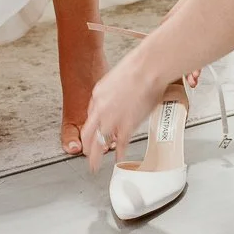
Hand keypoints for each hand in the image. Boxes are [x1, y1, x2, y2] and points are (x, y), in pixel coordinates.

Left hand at [81, 50, 175, 169]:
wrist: (147, 68)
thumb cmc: (138, 68)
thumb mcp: (118, 76)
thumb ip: (116, 89)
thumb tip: (123, 92)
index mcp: (98, 95)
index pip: (91, 116)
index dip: (94, 126)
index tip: (95, 132)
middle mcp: (100, 109)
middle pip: (88, 134)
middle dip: (87, 147)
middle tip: (87, 155)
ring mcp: (112, 119)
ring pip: (99, 143)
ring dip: (96, 156)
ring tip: (95, 165)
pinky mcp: (126, 126)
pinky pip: (119, 145)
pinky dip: (118, 154)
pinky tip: (117, 160)